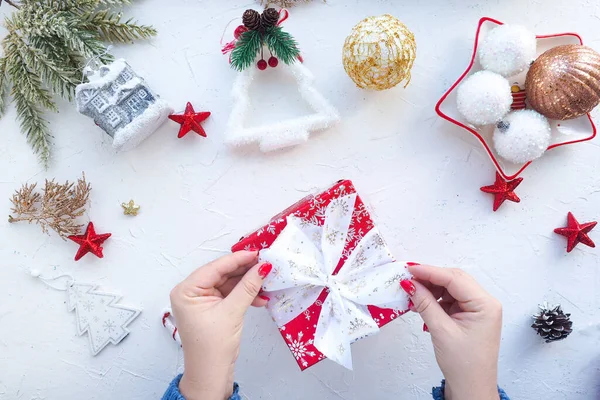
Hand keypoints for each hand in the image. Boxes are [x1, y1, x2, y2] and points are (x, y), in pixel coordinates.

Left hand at [169, 251, 271, 399]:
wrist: (210, 375)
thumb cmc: (211, 348)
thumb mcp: (232, 313)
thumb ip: (247, 287)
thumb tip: (261, 268)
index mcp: (186, 291)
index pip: (215, 268)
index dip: (238, 259)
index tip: (257, 253)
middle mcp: (191, 293)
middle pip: (222, 274)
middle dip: (245, 272)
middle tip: (265, 265)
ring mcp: (202, 301)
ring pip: (229, 283)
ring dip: (248, 285)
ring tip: (266, 282)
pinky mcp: (212, 308)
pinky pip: (230, 294)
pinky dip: (245, 295)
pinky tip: (260, 297)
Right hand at [400, 265, 501, 399]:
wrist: (471, 388)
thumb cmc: (465, 365)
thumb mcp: (441, 331)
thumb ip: (426, 304)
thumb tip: (412, 285)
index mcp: (485, 305)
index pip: (454, 279)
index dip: (430, 272)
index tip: (410, 269)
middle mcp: (484, 303)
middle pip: (453, 280)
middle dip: (430, 279)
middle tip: (408, 278)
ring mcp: (477, 309)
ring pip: (450, 288)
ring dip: (430, 289)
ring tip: (412, 294)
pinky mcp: (469, 315)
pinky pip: (449, 299)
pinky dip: (434, 299)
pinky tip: (421, 303)